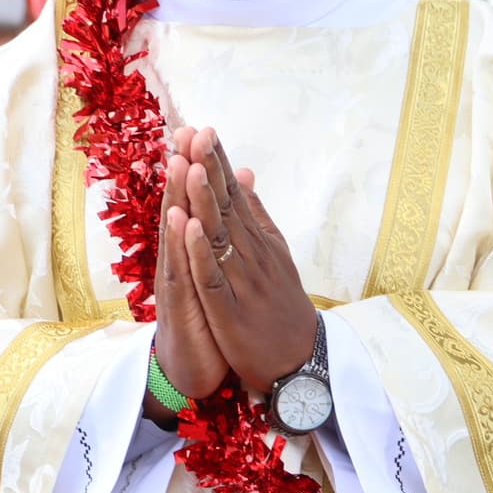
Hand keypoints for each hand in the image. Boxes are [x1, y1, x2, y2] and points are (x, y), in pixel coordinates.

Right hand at [149, 143, 229, 424]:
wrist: (188, 371)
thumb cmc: (203, 319)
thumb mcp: (212, 272)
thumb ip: (217, 231)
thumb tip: (232, 190)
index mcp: (190, 251)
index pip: (192, 201)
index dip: (196, 166)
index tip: (200, 129)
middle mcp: (178, 259)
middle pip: (179, 208)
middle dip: (184, 170)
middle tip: (186, 131)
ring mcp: (176, 281)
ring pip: (175, 234)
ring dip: (177, 198)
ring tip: (181, 163)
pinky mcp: (180, 306)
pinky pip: (181, 273)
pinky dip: (181, 247)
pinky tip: (181, 222)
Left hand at [178, 127, 318, 393]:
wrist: (302, 363)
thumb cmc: (282, 308)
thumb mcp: (276, 255)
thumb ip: (257, 216)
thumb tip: (244, 174)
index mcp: (259, 242)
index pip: (236, 194)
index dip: (218, 162)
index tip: (203, 128)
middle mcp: (253, 255)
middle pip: (227, 206)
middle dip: (208, 168)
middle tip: (195, 132)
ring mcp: (242, 282)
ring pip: (219, 235)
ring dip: (203, 200)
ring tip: (189, 166)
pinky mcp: (231, 311)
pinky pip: (212, 277)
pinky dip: (201, 251)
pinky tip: (190, 227)